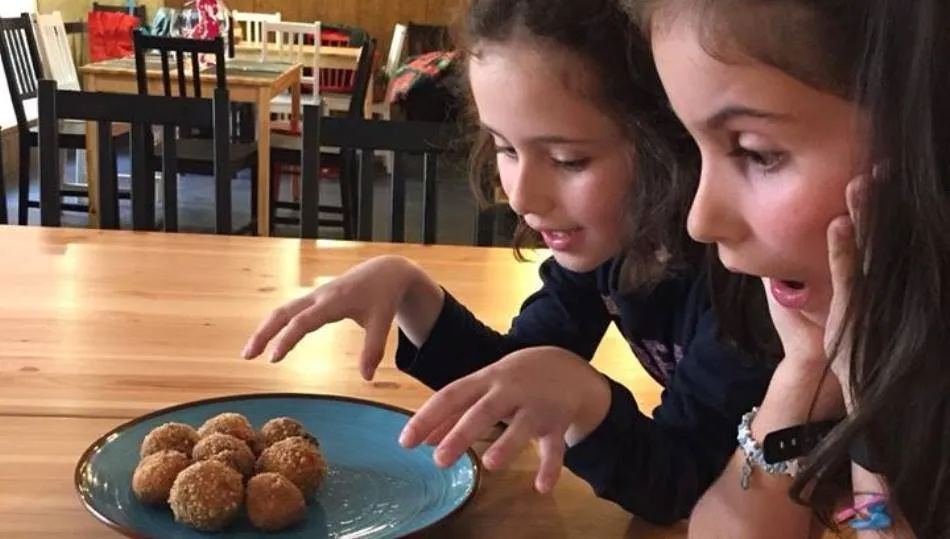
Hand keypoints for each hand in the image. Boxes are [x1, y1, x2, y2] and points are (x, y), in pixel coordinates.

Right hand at [241, 255, 421, 379]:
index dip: (287, 338)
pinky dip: (275, 323)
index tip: (272, 358)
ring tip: (249, 353)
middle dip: (263, 332)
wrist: (384, 271)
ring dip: (264, 329)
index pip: (304, 321)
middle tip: (247, 356)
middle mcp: (319, 296)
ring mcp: (314, 295)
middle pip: (283, 312)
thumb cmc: (383, 297)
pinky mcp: (314, 298)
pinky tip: (266, 340)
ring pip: (282, 310)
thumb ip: (373, 349)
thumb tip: (366, 378)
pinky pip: (289, 310)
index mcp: (334, 301)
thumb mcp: (382, 322)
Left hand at [398, 346, 611, 493]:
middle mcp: (509, 391)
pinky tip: (541, 487)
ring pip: (521, 427)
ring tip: (490, 464)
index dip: (428, 418)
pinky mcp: (558, 422)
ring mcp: (535, 406)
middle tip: (439, 460)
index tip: (406, 441)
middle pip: (483, 411)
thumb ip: (454, 412)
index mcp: (485, 380)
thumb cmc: (513, 380)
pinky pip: (555, 447)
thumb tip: (424, 440)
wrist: (567, 366)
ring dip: (507, 445)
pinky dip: (550, 467)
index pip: (451, 396)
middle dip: (461, 434)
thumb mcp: (484, 388)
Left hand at [762, 176, 864, 397]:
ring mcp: (864, 296)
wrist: (814, 375)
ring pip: (869, 249)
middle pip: (877, 234)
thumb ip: (790, 260)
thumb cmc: (805, 332)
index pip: (870, 231)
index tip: (873, 169)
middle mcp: (871, 282)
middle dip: (878, 200)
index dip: (873, 202)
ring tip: (862, 180)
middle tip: (879, 164)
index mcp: (861, 275)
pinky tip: (839, 223)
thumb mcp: (797, 289)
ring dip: (865, 214)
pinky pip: (850, 276)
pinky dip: (844, 249)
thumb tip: (772, 234)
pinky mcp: (852, 310)